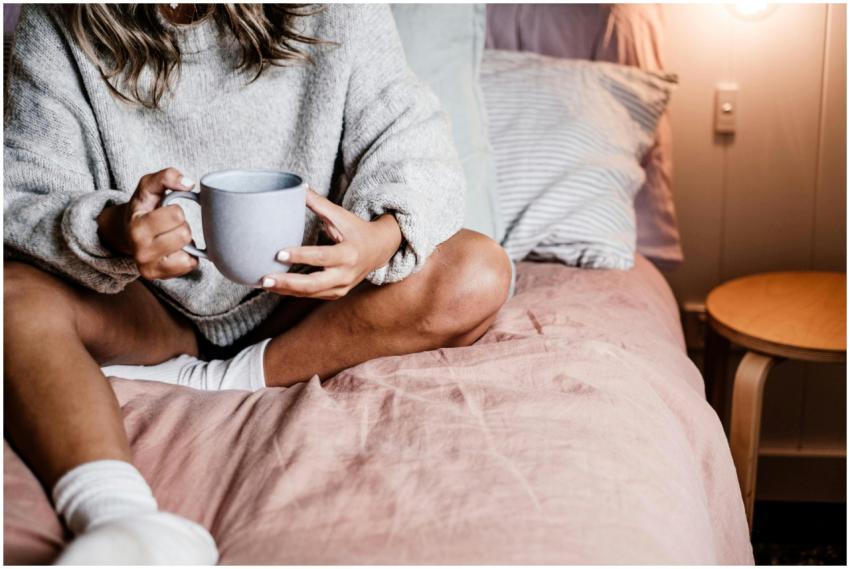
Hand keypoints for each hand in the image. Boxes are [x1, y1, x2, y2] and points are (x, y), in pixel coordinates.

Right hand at [97, 167, 198, 279]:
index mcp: (137, 226)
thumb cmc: (143, 208)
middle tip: (168, 226)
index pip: (176, 214)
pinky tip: (174, 250)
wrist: (125, 233)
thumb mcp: (149, 186)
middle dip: (181, 226)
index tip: (164, 212)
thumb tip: (188, 183)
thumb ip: (167, 176)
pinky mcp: (159, 277)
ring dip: (184, 242)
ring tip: (170, 237)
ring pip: (189, 253)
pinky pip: (190, 265)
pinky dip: (188, 256)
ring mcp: (149, 268)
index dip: (175, 210)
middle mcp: (140, 251)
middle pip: (184, 234)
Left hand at [261, 189, 401, 299]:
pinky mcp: (336, 293)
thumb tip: (299, 186)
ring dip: (285, 290)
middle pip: (314, 284)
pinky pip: (312, 295)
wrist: (379, 250)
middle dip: (288, 283)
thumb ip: (319, 203)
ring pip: (310, 293)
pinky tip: (276, 286)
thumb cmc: (356, 230)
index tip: (278, 254)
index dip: (300, 256)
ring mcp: (342, 287)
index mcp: (349, 254)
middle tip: (264, 279)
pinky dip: (293, 292)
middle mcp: (346, 274)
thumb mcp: (341, 216)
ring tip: (263, 283)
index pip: (322, 257)